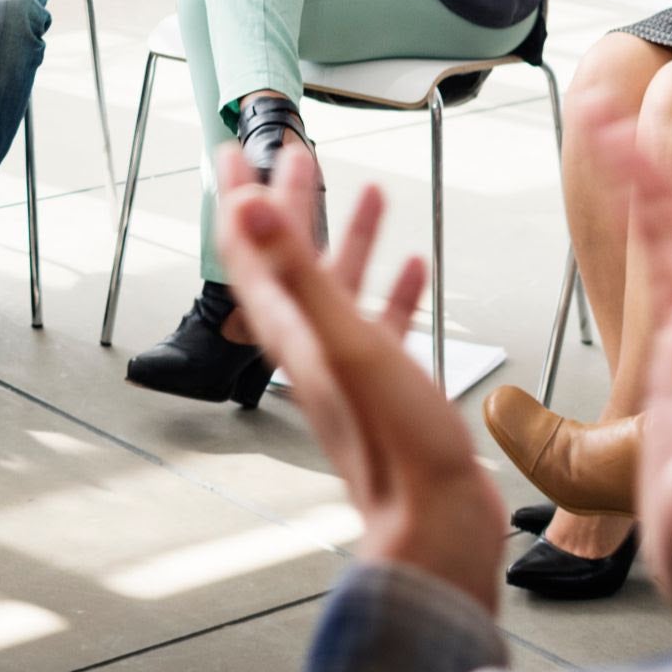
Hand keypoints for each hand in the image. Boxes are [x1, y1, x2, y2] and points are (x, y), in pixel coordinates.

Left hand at [210, 143, 507, 617]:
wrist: (437, 524)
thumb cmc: (394, 442)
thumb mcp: (344, 342)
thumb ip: (299, 273)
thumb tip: (250, 205)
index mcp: (290, 332)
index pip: (247, 248)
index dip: (239, 196)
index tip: (233, 148)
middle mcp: (310, 346)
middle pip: (288, 259)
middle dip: (290, 201)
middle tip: (296, 151)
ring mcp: (347, 368)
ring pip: (338, 287)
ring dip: (348, 237)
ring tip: (371, 190)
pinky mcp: (386, 388)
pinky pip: (382, 325)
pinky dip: (394, 290)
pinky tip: (416, 268)